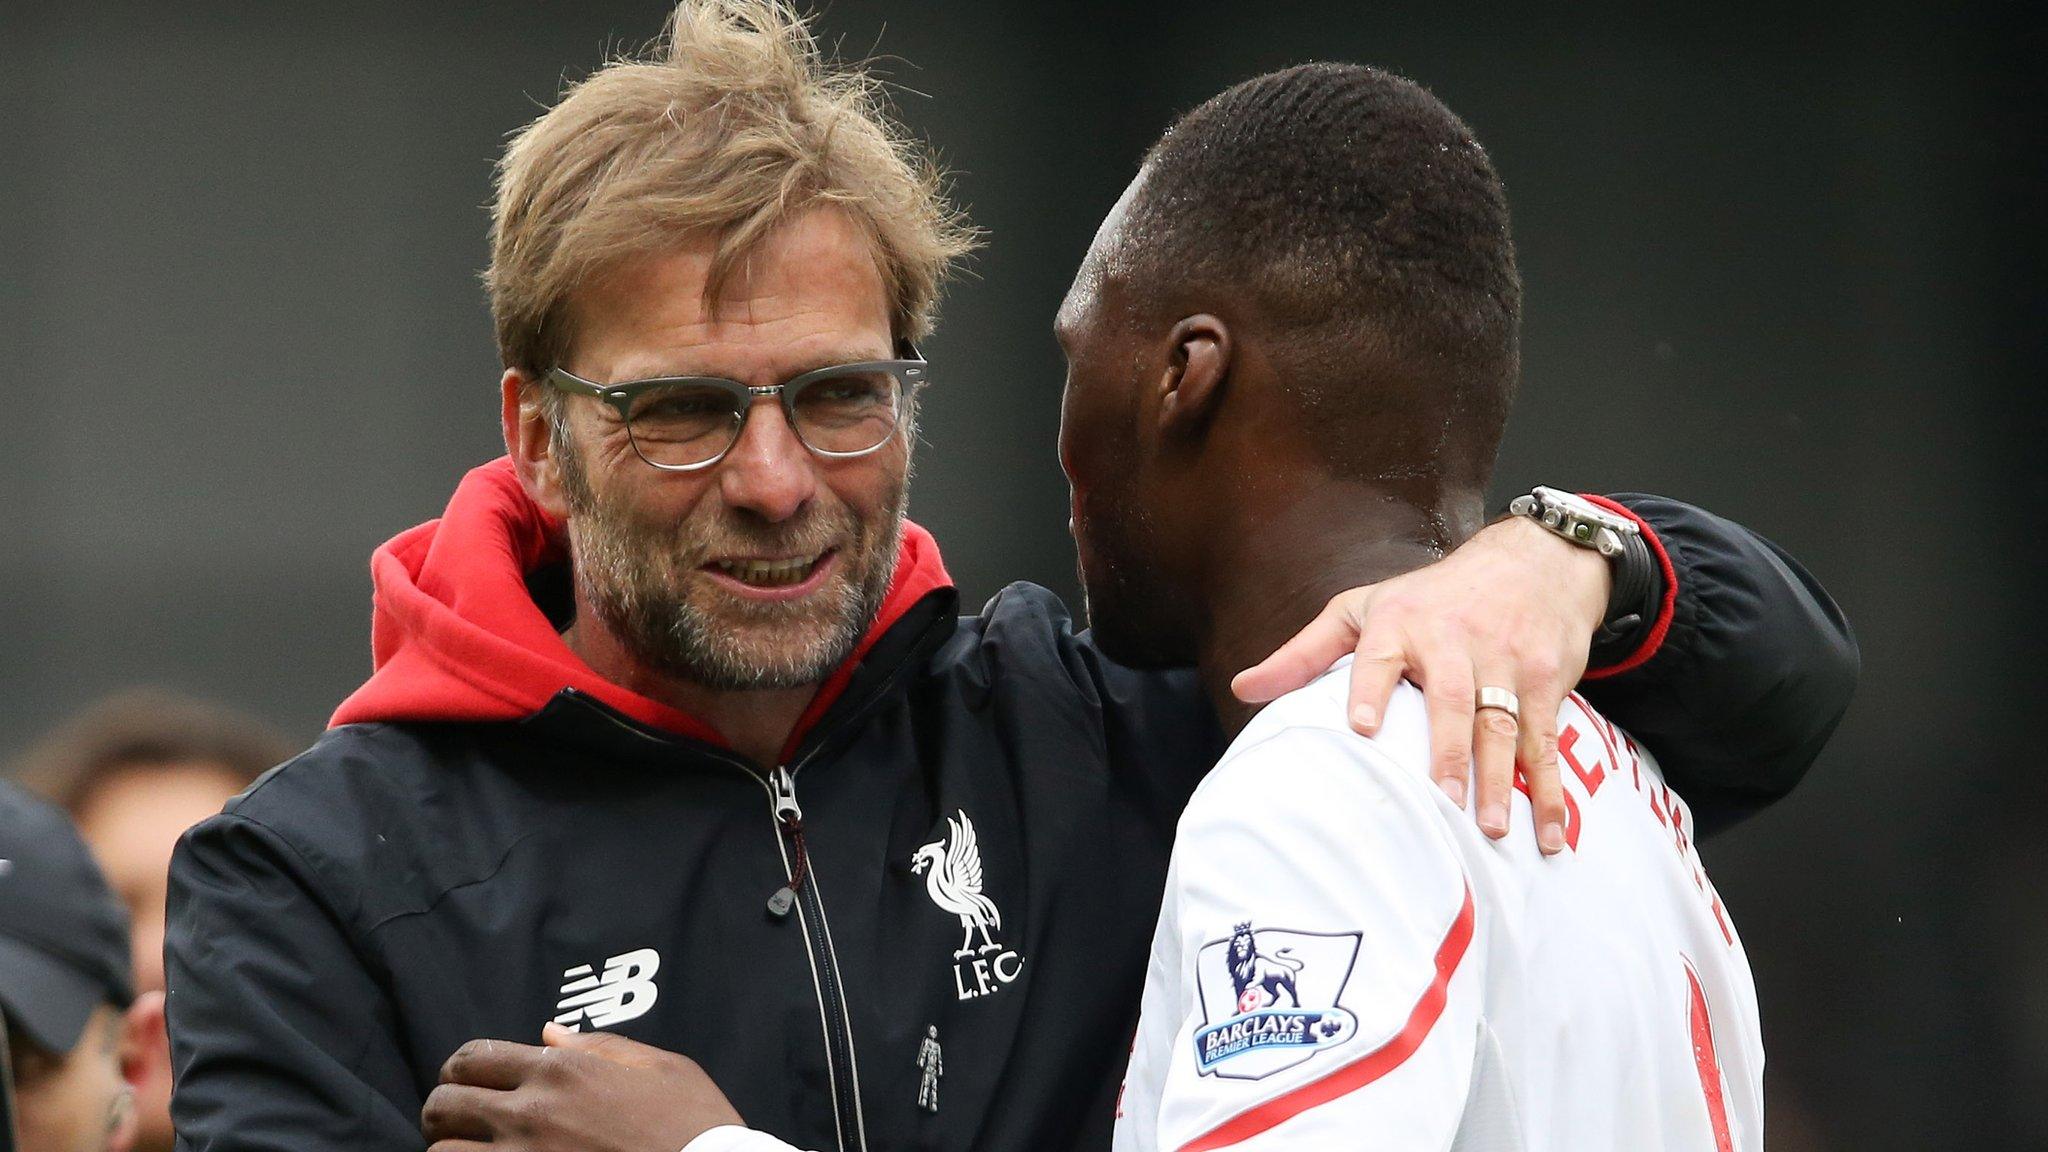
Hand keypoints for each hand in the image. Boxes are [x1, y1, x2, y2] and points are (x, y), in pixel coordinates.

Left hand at [422, 1023, 741, 1151]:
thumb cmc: (697, 1125)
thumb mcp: (663, 1068)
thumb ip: (602, 1047)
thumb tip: (549, 1034)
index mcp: (563, 1072)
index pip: (474, 1057)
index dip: (460, 1069)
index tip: (467, 1082)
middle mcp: (531, 1113)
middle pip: (444, 1105)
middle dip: (444, 1111)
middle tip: (460, 1122)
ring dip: (449, 1151)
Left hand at [1232, 515, 1609, 853]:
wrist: (1533, 561)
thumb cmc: (1433, 596)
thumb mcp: (1364, 608)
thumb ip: (1305, 652)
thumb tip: (1242, 687)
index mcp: (1400, 623)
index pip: (1380, 654)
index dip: (1370, 687)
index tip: (1361, 727)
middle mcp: (1454, 641)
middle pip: (1453, 699)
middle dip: (1449, 751)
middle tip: (1442, 800)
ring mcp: (1505, 661)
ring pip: (1502, 725)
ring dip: (1502, 779)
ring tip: (1493, 828)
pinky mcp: (1546, 680)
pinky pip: (1544, 741)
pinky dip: (1548, 789)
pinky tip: (1547, 834)